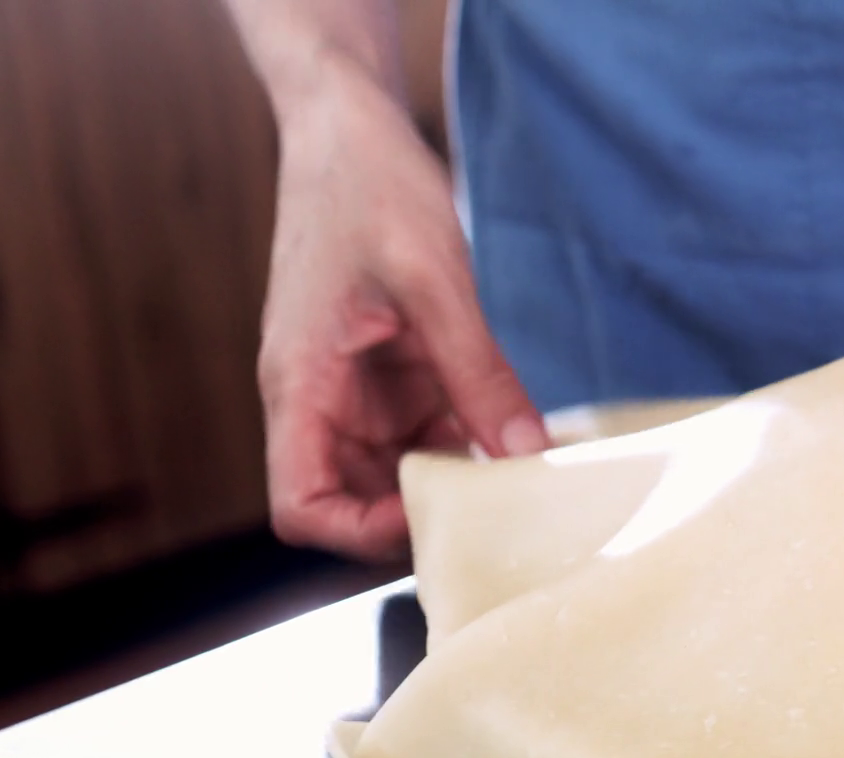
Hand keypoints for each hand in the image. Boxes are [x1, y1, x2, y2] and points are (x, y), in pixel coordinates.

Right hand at [257, 60, 546, 560]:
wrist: (348, 120)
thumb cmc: (368, 185)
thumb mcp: (434, 280)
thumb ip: (478, 372)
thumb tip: (523, 453)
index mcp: (300, 384)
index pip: (299, 505)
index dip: (359, 530)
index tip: (434, 515)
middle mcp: (320, 398)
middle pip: (355, 500)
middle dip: (423, 510)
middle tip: (503, 504)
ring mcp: (358, 386)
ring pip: (401, 468)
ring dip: (457, 475)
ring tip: (524, 468)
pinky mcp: (393, 368)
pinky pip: (429, 426)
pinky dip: (471, 436)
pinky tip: (521, 429)